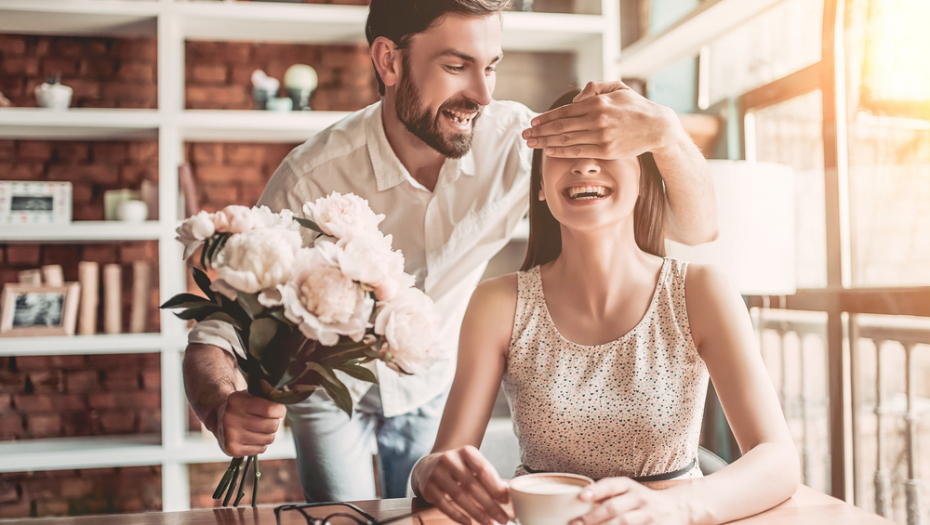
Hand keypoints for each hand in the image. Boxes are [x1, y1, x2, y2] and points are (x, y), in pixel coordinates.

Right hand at [214, 390, 286, 456]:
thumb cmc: (241, 405)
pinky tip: (252, 437)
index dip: (279, 410)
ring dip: (268, 434)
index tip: (278, 410)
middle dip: (274, 422)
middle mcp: (231, 419)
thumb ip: (267, 397)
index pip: (270, 410)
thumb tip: (284, 401)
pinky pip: (261, 449)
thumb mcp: (250, 394)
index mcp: (237, 401)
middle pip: (272, 426)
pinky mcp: (232, 449)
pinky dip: (260, 443)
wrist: (218, 417)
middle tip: (267, 419)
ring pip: (269, 439)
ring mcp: (231, 436)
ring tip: (259, 428)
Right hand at [414, 446, 509, 524]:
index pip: (483, 470)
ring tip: (489, 523)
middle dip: (490, 505)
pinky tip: (469, 522)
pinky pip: (444, 505)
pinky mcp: (428, 487)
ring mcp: (437, 473)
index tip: (506, 501)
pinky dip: (457, 515)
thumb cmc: (458, 468)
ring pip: (459, 496)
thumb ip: (488, 478)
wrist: (429, 465)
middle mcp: (450, 459)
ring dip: (476, 513)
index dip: (496, 487)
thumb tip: (506, 494)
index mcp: (466, 452)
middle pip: (472, 485)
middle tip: (502, 518)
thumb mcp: (473, 466)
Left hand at [522, 81, 685, 159]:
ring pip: (566, 140)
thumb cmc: (635, 106)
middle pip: (560, 127)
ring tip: (531, 144)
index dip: (546, 118)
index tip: (533, 122)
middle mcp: (597, 119)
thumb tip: (576, 99)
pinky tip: (549, 152)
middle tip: (525, 135)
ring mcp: (601, 136)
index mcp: (597, 103)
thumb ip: (595, 87)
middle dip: (540, 131)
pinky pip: (578, 152)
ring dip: (545, 143)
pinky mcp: (606, 150)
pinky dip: (561, 152)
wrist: (657, 127)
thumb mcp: (617, 88)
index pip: (564, 111)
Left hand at [571, 477, 690, 524]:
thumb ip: (609, 495)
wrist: (677, 508)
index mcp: (630, 486)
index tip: (581, 497)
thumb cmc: (643, 500)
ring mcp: (648, 516)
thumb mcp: (629, 491)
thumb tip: (579, 502)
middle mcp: (640, 499)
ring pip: (624, 524)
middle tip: (574, 523)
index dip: (595, 491)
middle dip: (593, 517)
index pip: (611, 485)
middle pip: (614, 508)